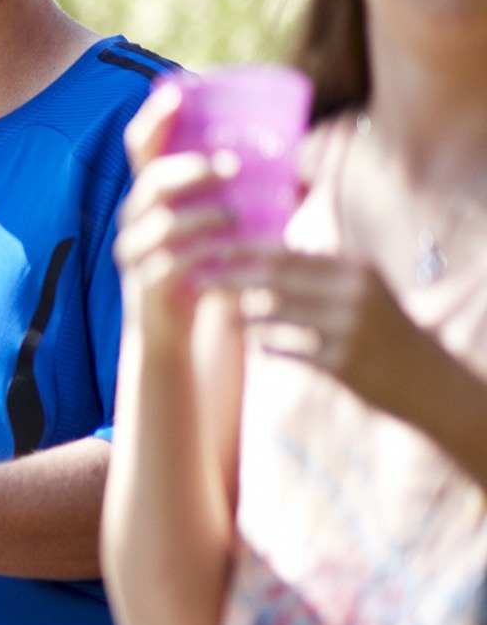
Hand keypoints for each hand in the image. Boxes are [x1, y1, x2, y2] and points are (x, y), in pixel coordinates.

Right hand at [115, 81, 264, 341]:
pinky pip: (168, 261)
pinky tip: (224, 254)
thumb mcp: (222, 227)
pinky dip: (199, 254)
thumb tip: (305, 169)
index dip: (154, 117)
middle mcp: (136, 216)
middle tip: (232, 167)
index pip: (142, 144)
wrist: (178, 334)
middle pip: (151, 179)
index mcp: (153, 193)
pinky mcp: (146, 283)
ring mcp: (136, 250)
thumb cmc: (206, 270)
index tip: (177, 92)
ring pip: (159, 220)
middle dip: (191, 169)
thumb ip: (250, 197)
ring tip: (235, 215)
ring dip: (201, 214)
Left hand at [220, 248, 436, 408]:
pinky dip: (266, 347)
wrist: (426, 379)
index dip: (246, 252)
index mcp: (356, 269)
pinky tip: (252, 344)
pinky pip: (287, 351)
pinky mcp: (340, 364)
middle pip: (275, 281)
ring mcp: (346, 330)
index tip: (212, 249)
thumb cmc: (386, 328)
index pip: (289, 255)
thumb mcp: (367, 288)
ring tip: (218, 314)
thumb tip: (277, 245)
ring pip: (276, 317)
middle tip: (198, 279)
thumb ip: (326, 268)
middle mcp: (352, 295)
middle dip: (232, 279)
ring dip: (242, 316)